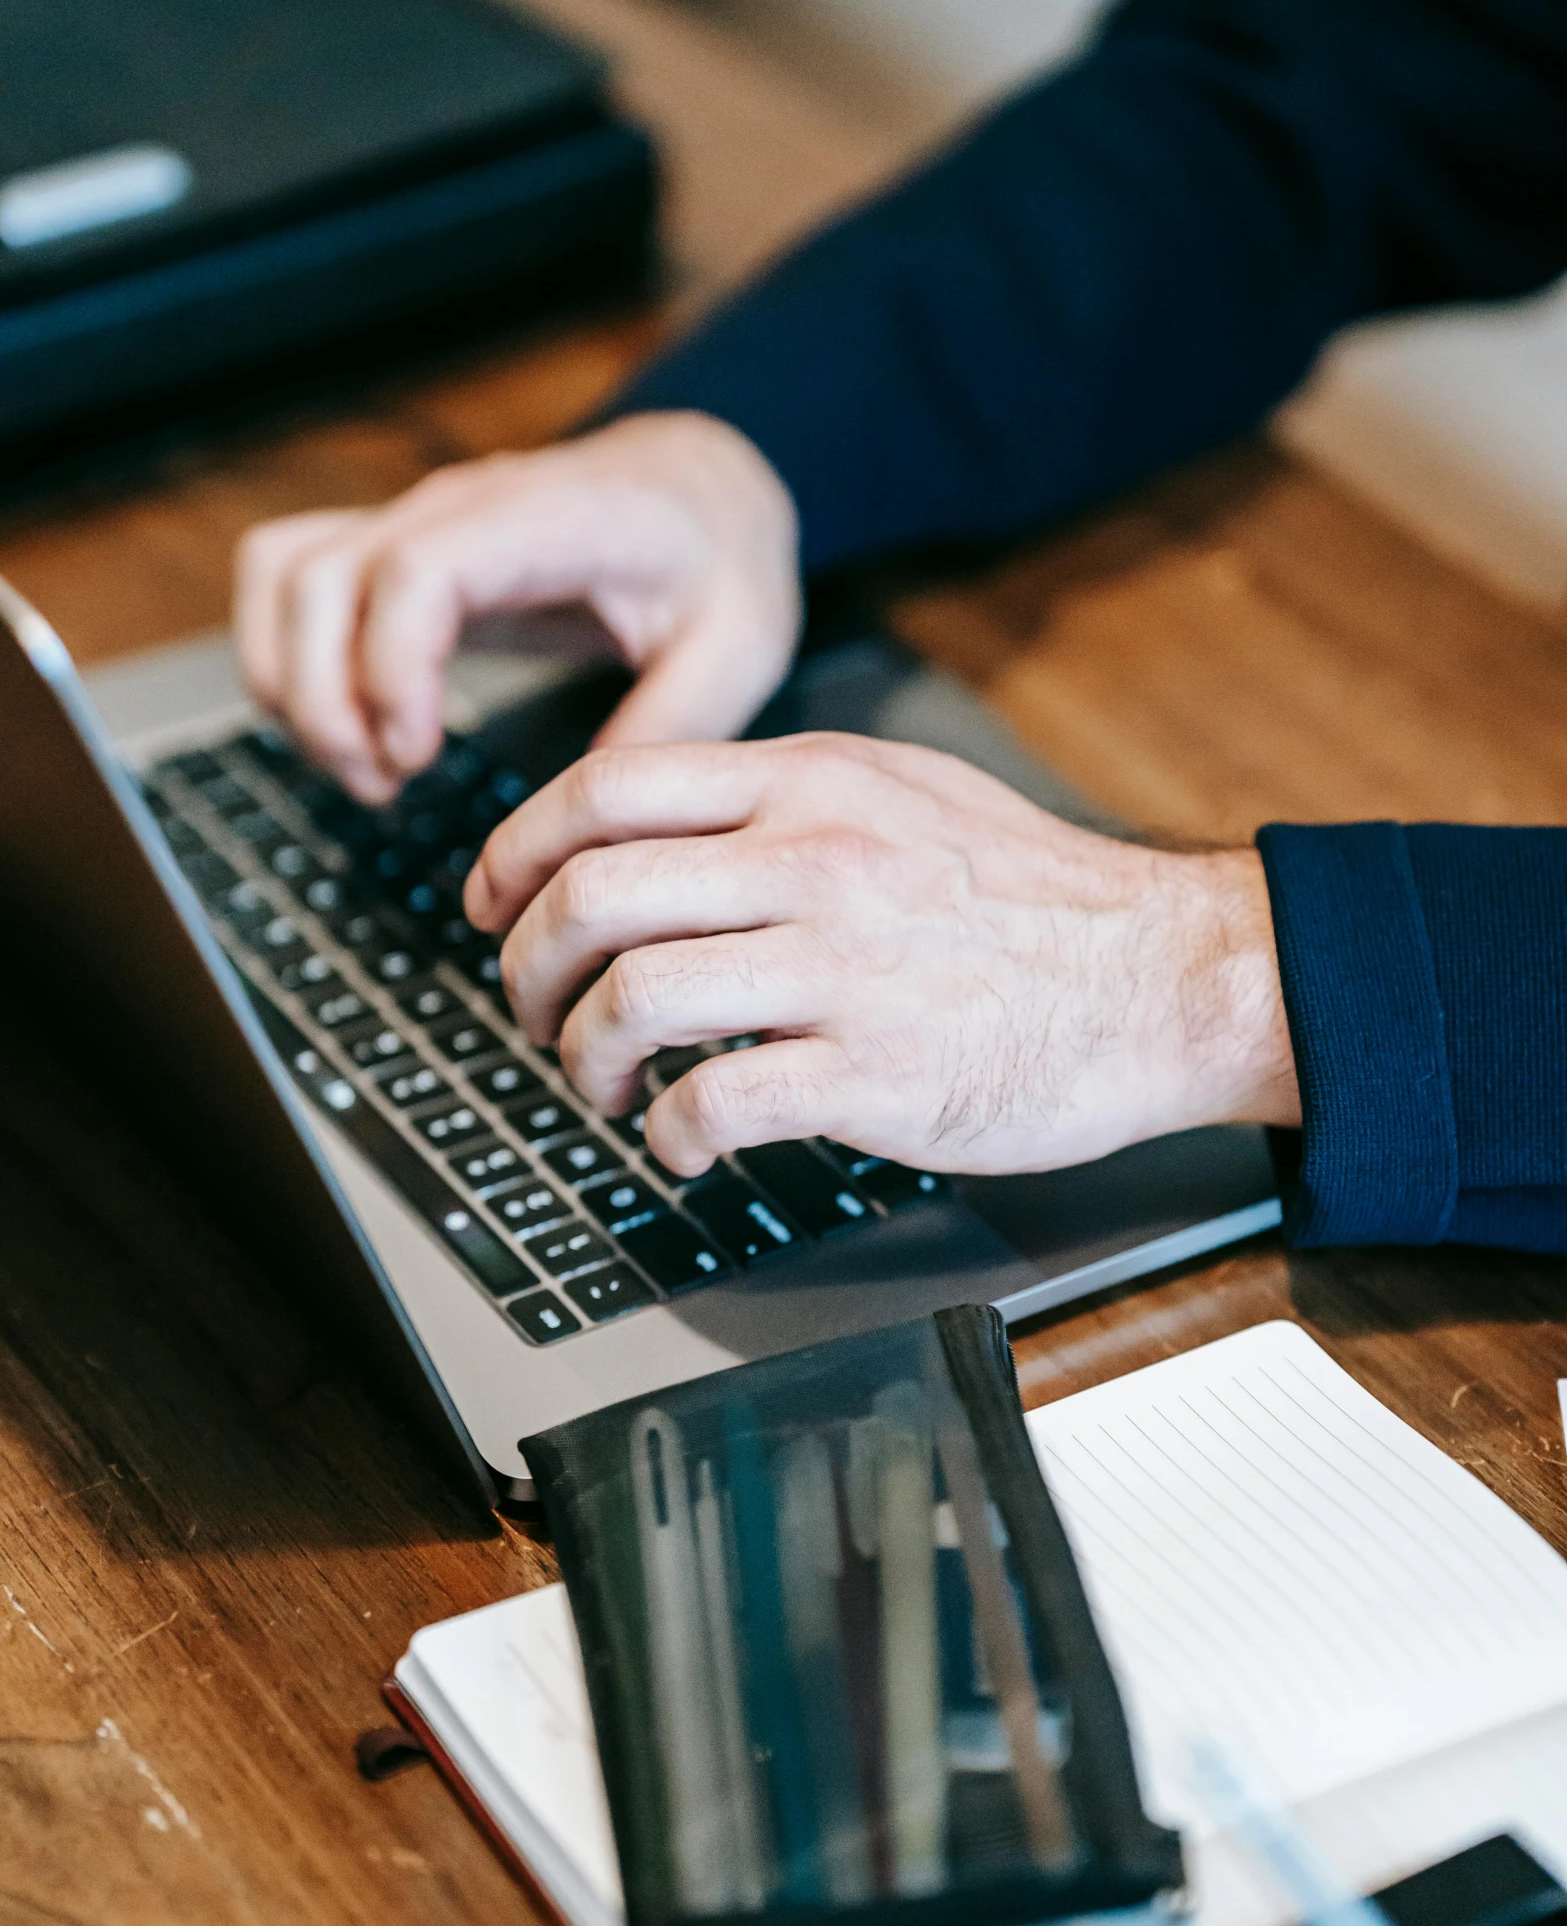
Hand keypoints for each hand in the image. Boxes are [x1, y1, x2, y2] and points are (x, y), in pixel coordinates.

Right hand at [233, 412, 800, 803]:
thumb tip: (586, 822)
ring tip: (367, 769)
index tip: (417, 755)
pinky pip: (289, 577)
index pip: (415, 569)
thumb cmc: (720, 563)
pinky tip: (361, 732)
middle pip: (316, 575)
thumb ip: (670, 726)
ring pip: (282, 572)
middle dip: (322, 701)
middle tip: (384, 786)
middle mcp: (460, 506)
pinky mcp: (394, 547)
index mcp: (549, 521)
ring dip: (293, 684)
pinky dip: (291, 659)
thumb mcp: (741, 648)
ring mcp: (416, 519)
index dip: (390, 669)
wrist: (704, 490)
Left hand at [465, 732, 1301, 1176]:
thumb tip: (658, 830)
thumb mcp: (904, 790)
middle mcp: (814, 860)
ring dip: (583, 1056)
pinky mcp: (871, 1073)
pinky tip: (682, 1142)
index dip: (515, 852)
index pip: (605, 789)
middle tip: (534, 1011)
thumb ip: (782, 797)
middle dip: (526, 968)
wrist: (1163, 977)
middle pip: (592, 896)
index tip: (492, 905)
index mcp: (810, 782)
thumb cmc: (1035, 896)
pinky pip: (712, 1106)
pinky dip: (667, 1136)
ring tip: (601, 1083)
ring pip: (634, 1000)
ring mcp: (841, 967)